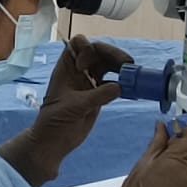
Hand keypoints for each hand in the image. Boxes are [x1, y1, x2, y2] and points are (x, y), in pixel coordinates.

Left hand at [0, 37, 131, 186]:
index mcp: (66, 68)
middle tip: (127, 63)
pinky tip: (131, 86)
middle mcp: (78, 71)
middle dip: (112, 54)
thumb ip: (97, 96)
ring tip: (132, 72)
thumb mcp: (75, 106)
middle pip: (98, 53)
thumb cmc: (55, 121)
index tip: (88, 63)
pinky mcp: (98, 95)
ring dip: (120, 67)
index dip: (87, 49)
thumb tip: (119, 86)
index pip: (77, 45)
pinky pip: (113, 83)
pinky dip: (123, 83)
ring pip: (107, 66)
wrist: (54, 141)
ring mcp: (89, 82)